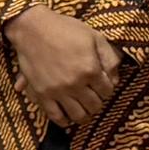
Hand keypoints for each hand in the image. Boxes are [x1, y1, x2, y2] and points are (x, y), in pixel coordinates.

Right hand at [6, 5, 124, 128]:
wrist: (32, 28)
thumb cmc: (65, 29)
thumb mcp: (94, 36)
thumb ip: (109, 56)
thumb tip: (115, 78)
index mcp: (90, 69)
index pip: (107, 91)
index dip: (107, 89)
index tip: (102, 86)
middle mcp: (76, 84)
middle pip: (94, 105)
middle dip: (97, 102)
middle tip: (93, 97)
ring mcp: (58, 91)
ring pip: (78, 115)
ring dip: (84, 115)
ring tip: (83, 109)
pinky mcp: (42, 94)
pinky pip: (55, 116)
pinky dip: (63, 121)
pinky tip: (67, 119)